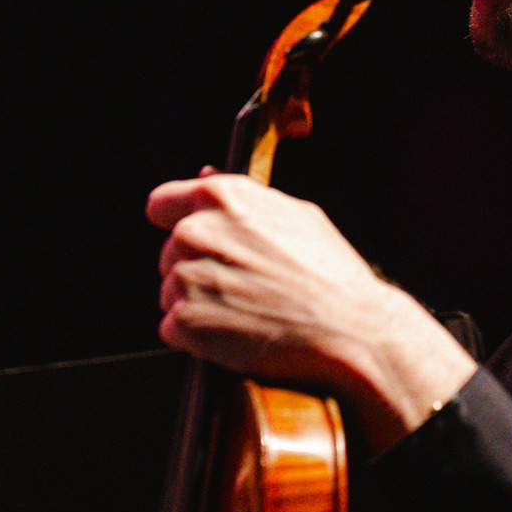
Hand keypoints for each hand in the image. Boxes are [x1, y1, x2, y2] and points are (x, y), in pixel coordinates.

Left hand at [146, 173, 477, 454]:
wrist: (350, 328)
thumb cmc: (330, 272)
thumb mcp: (295, 214)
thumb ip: (242, 196)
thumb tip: (204, 174)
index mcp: (221, 197)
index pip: (162, 204)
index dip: (175, 222)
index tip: (196, 241)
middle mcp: (195, 232)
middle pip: (169, 254)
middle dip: (197, 269)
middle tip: (243, 286)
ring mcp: (187, 278)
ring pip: (171, 293)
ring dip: (199, 305)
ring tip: (247, 311)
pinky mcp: (186, 323)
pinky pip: (174, 329)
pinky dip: (198, 337)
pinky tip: (237, 334)